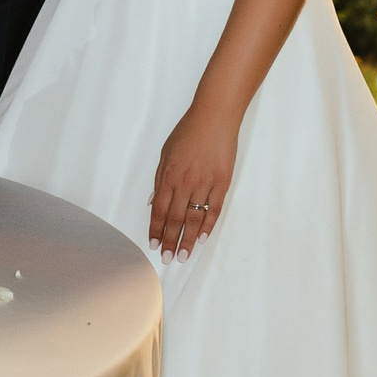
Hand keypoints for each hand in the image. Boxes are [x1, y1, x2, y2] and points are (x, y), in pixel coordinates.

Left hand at [149, 103, 238, 260]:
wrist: (214, 117)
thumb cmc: (188, 132)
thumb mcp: (166, 153)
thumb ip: (160, 180)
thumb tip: (154, 202)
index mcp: (168, 176)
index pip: (160, 210)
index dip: (156, 229)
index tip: (154, 245)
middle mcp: (185, 183)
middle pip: (176, 219)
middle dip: (170, 241)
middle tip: (168, 259)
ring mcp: (204, 184)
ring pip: (195, 219)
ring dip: (188, 239)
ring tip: (184, 256)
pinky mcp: (222, 183)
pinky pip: (213, 209)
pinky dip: (208, 225)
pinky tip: (202, 238)